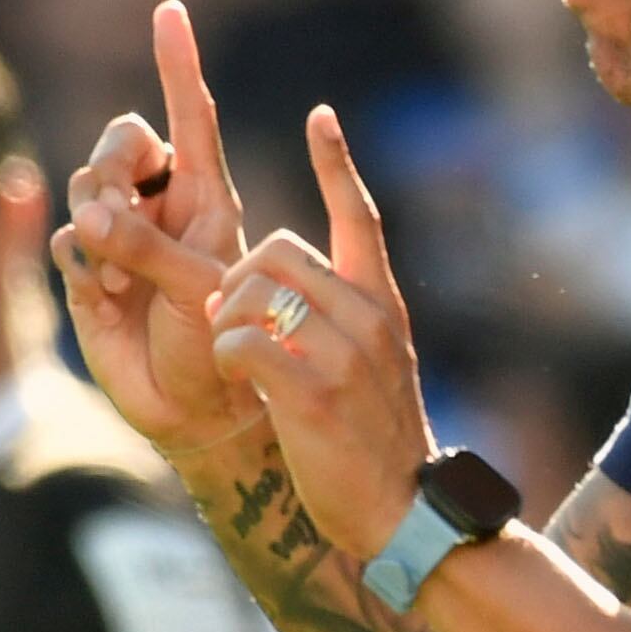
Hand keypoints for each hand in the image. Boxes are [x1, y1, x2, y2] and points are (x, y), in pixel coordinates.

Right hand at [52, 2, 266, 458]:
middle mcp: (161, 207)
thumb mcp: (197, 285)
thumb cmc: (220, 345)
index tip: (171, 11)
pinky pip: (62, 239)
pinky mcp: (87, 273)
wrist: (195, 409)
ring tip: (121, 266)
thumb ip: (146, 245)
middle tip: (120, 211)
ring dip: (95, 217)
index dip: (177, 62)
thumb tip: (88, 217)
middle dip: (114, 164)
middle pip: (121, 143)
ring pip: (84, 188)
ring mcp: (120, 238)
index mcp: (204, 195)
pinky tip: (106, 291)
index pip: (190, 113)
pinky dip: (78, 260)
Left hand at [205, 107, 437, 559]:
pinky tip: (237, 381)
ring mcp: (344, 354)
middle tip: (232, 323)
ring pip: (251, 293)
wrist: (406, 515)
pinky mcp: (312, 393)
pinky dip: (224, 357)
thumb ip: (341, 322)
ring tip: (239, 362)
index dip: (338, 164)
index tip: (320, 116)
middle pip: (276, 250)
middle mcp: (368, 317)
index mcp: (382, 304)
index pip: (360, 216)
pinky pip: (242, 342)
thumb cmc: (373, 447)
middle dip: (236, 280)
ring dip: (226, 322)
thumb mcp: (372, 369)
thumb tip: (286, 291)